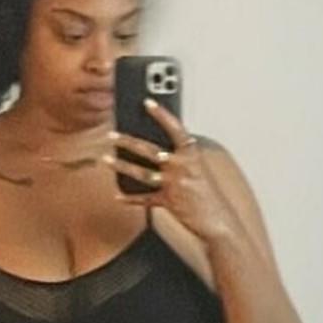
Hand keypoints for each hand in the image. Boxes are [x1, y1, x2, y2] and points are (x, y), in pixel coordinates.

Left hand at [103, 98, 234, 244]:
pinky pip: (144, 199)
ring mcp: (173, 183)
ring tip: (105, 159)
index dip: (161, 114)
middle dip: (127, 141)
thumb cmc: (209, 194)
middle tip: (111, 135)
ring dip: (120, 166)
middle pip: (149, 150)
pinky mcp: (168, 201)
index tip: (147, 102)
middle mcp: (181, 166)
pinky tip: (118, 196)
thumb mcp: (199, 169)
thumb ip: (181, 157)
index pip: (175, 128)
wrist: (217, 220)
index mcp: (191, 154)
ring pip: (141, 172)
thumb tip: (158, 151)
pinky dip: (130, 198)